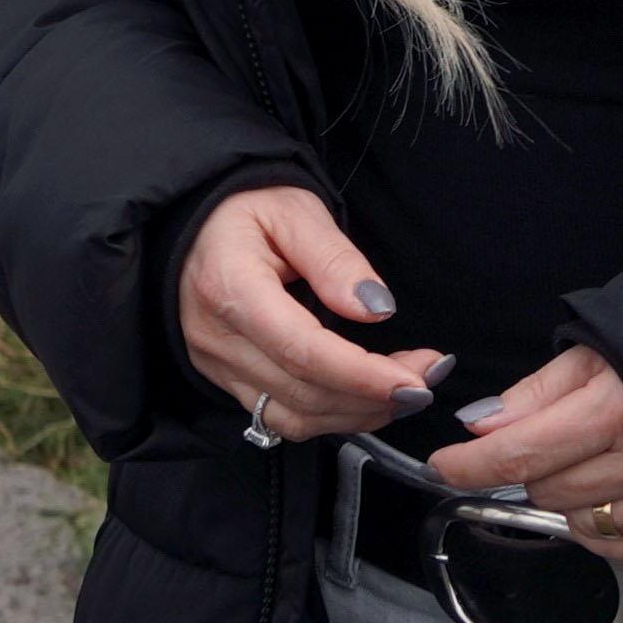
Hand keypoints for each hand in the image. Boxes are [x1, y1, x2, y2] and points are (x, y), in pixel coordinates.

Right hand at [174, 186, 441, 444]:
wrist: (193, 222)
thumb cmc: (246, 205)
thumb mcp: (296, 210)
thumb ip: (335, 260)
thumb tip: (376, 310)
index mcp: (229, 286)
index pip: (301, 349)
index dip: (362, 374)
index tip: (415, 381)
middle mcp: (216, 337)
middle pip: (301, 391)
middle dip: (373, 396)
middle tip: (428, 378)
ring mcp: (215, 364)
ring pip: (292, 416)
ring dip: (356, 413)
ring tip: (407, 389)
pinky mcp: (224, 379)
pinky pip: (279, 416)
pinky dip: (330, 415)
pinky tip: (367, 398)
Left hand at [424, 343, 622, 562]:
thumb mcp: (598, 354)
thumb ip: (535, 393)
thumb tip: (479, 425)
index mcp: (613, 409)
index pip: (519, 452)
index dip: (469, 463)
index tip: (442, 464)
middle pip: (541, 488)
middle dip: (530, 465)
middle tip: (557, 433)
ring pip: (570, 518)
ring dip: (565, 493)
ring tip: (594, 455)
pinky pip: (607, 544)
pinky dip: (595, 522)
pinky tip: (610, 488)